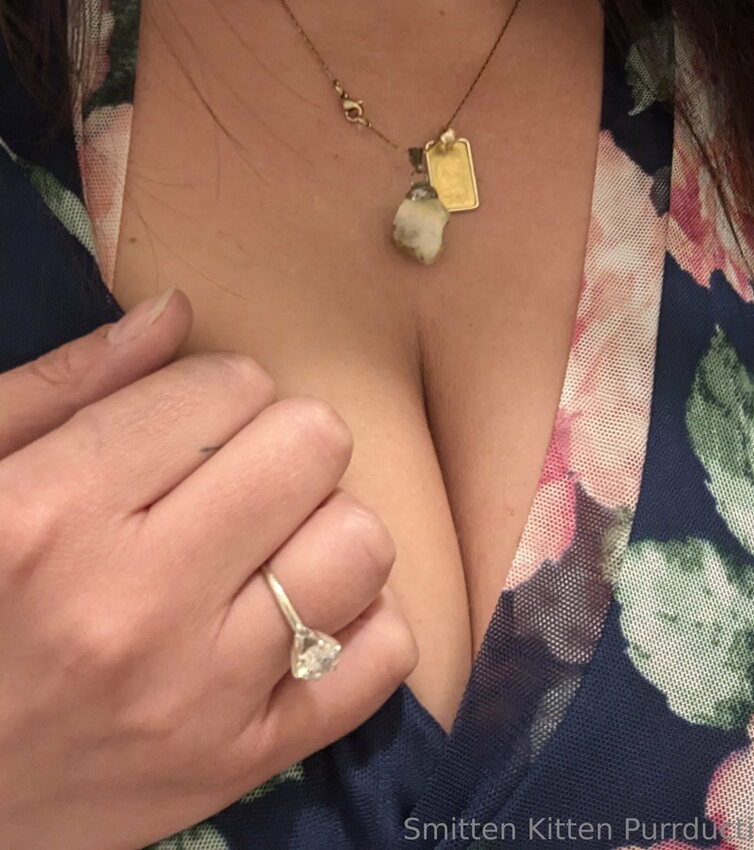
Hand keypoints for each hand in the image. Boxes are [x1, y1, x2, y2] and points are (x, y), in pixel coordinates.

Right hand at [0, 290, 415, 849]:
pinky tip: (299, 612)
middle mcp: (133, 607)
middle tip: (233, 476)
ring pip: (361, 545)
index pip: (229, 386)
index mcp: (52, 516)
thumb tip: (179, 310)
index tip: (186, 424)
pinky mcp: (244, 763)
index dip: (215, 391)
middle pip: (312, 446)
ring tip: (266, 545)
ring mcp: (200, 697)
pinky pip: (380, 658)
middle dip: (279, 442)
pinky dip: (358, 619)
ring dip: (323, 527)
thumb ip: (66, 388)